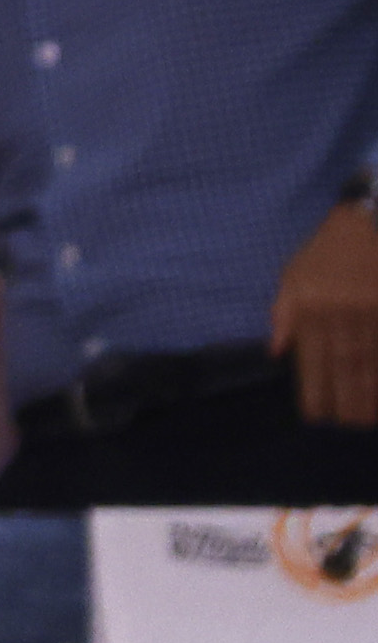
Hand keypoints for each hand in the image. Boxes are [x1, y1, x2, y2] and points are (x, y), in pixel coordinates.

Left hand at [271, 199, 377, 427]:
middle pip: (347, 365)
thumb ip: (284, 314)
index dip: (317, 392)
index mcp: (313, 309)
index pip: (314, 361)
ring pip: (373, 357)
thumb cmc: (326, 250)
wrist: (369, 215)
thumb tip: (275, 352)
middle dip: (349, 400)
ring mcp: (372, 308)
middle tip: (352, 427)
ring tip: (371, 418)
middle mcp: (343, 313)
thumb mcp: (293, 276)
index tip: (318, 418)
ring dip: (374, 390)